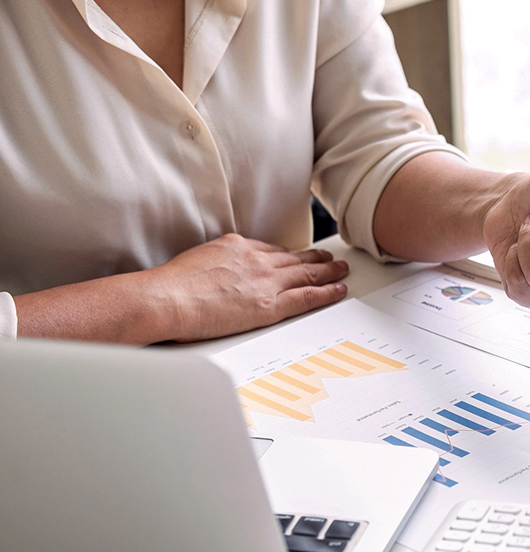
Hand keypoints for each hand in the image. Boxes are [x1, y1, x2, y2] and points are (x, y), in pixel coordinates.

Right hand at [151, 233, 348, 341]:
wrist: (165, 299)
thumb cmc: (169, 287)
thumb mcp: (194, 262)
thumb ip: (212, 266)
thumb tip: (212, 278)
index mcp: (235, 246)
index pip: (269, 250)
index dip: (287, 255)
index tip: (296, 256)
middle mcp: (255, 259)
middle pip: (293, 258)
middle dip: (314, 258)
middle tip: (330, 257)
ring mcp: (265, 281)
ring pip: (306, 273)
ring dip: (328, 271)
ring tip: (341, 270)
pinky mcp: (270, 304)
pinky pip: (307, 296)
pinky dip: (327, 292)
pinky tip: (339, 289)